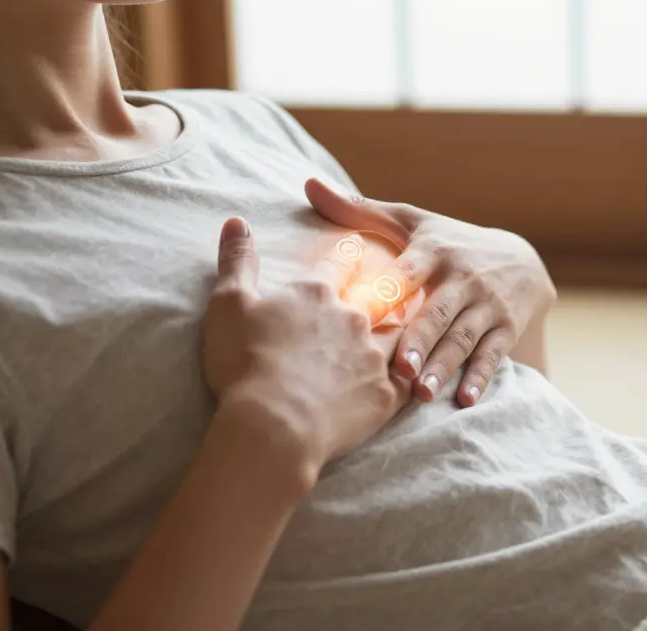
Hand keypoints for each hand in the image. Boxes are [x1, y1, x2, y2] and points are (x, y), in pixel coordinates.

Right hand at [203, 218, 410, 479]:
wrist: (274, 426)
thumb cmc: (246, 363)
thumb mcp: (229, 304)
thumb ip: (237, 261)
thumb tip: (236, 221)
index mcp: (317, 294)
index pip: (340, 262)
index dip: (348, 253)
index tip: (358, 247)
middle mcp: (354, 318)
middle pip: (379, 295)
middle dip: (388, 289)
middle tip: (399, 285)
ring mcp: (374, 357)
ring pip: (400, 334)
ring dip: (406, 329)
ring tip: (414, 327)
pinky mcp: (386, 396)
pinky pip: (407, 381)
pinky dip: (412, 375)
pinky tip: (418, 375)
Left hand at [305, 179, 555, 407]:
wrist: (522, 259)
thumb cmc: (449, 241)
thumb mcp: (410, 221)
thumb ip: (360, 210)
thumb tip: (310, 184)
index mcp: (433, 253)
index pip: (409, 274)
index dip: (391, 292)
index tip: (369, 314)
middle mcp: (462, 278)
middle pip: (438, 314)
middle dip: (421, 342)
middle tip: (400, 370)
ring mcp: (487, 304)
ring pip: (464, 338)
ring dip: (445, 366)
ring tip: (423, 393)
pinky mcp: (507, 327)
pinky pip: (493, 354)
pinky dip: (481, 378)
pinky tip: (464, 400)